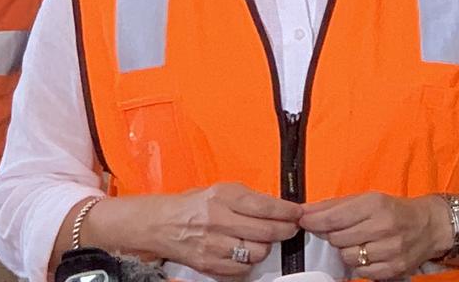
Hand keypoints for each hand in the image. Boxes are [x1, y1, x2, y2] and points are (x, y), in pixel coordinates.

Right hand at [153, 182, 301, 276]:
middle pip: (266, 231)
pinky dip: (248, 262)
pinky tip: (245, 252)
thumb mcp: (220, 190)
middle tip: (289, 228)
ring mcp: (214, 245)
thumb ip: (248, 198)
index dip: (287, 211)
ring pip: (258, 252)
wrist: (161, 224)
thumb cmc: (193, 205)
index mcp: (222, 197)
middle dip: (284, 230)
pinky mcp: (210, 264)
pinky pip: (243, 269)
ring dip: (265, 247)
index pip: (264, 206)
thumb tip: (279, 207)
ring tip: (262, 240)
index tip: (297, 213)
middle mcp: (218, 220)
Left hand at [300, 193, 451, 278]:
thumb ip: (334, 205)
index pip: (334, 218)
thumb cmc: (393, 210)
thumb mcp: (366, 199)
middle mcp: (383, 227)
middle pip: (338, 238)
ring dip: (346, 250)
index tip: (304, 221)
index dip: (314, 221)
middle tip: (339, 230)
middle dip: (332, 235)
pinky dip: (359, 264)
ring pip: (347, 257)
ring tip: (358, 241)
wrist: (429, 226)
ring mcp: (390, 250)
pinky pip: (361, 272)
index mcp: (375, 204)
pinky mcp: (394, 269)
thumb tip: (305, 210)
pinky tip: (368, 253)